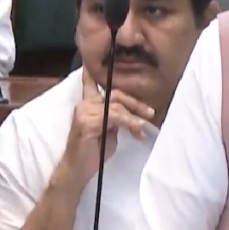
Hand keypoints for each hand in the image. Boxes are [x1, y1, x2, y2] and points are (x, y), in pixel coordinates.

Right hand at [56, 69, 155, 188]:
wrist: (78, 170)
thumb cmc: (95, 152)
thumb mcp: (109, 131)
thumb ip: (116, 119)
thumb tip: (132, 115)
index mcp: (88, 105)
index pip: (90, 84)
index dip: (91, 73)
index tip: (90, 60)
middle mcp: (84, 105)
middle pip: (115, 94)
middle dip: (135, 104)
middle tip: (150, 113)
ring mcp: (83, 113)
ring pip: (116, 105)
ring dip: (134, 116)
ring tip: (143, 126)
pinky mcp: (86, 122)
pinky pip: (113, 116)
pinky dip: (128, 121)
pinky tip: (137, 128)